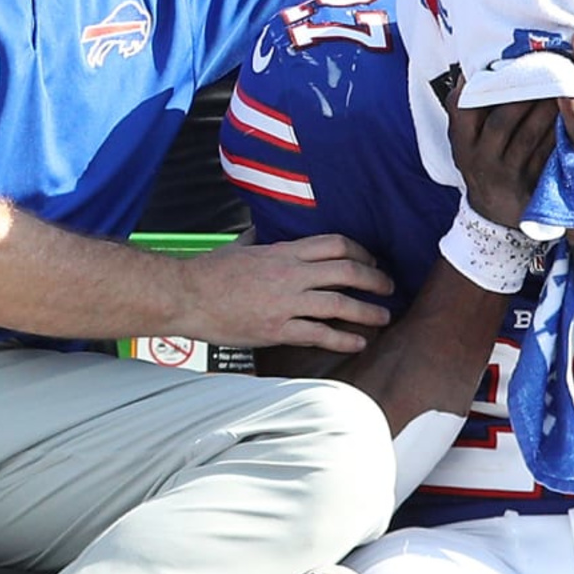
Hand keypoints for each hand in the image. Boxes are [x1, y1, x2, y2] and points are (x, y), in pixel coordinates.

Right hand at [183, 234, 392, 352]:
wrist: (186, 295)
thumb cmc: (208, 272)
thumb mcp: (240, 246)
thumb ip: (259, 239)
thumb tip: (265, 231)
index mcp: (283, 251)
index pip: (335, 244)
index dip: (360, 252)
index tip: (370, 260)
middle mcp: (290, 273)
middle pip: (347, 270)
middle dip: (374, 278)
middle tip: (388, 286)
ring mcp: (285, 302)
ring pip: (339, 303)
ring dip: (367, 310)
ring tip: (383, 316)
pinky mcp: (277, 328)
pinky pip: (319, 333)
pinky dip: (343, 339)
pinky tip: (358, 343)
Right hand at [446, 75, 556, 227]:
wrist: (495, 212)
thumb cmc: (484, 162)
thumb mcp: (466, 142)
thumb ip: (467, 110)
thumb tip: (471, 69)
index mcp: (462, 142)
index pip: (465, 108)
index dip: (486, 87)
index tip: (508, 65)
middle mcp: (480, 158)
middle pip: (502, 120)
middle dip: (527, 94)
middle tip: (549, 68)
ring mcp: (505, 174)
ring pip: (529, 136)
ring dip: (548, 109)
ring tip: (566, 84)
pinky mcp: (529, 185)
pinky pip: (547, 155)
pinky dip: (561, 133)